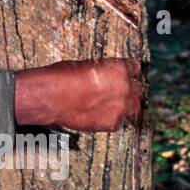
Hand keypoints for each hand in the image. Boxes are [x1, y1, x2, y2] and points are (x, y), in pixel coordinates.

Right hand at [13, 58, 142, 132]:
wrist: (51, 97)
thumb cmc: (62, 78)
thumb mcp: (86, 66)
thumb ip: (103, 71)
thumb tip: (105, 75)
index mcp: (119, 69)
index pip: (135, 69)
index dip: (130, 73)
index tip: (128, 76)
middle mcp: (124, 88)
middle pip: (138, 90)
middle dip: (132, 90)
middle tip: (127, 93)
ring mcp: (120, 107)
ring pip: (133, 108)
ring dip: (127, 106)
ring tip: (117, 106)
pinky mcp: (112, 123)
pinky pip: (119, 121)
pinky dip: (114, 118)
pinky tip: (105, 115)